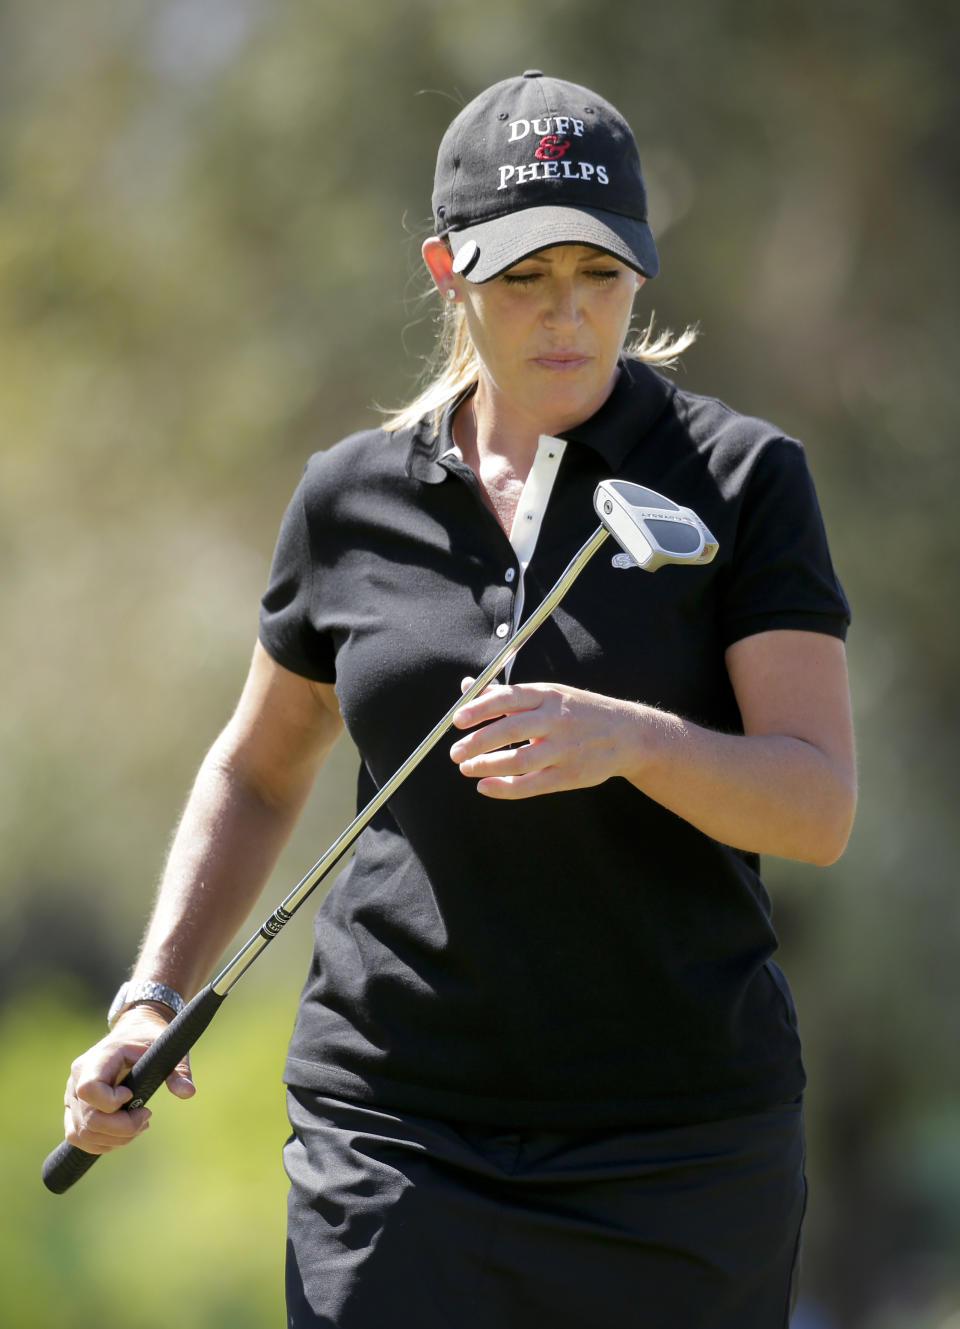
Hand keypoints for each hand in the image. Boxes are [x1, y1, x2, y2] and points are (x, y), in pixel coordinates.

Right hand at [63, 1005, 194, 1154]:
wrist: (134, 1031)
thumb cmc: (150, 1038)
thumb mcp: (166, 1048)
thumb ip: (178, 1070)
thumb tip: (188, 1093)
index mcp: (98, 1058)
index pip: (89, 1089)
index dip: (110, 1102)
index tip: (132, 1096)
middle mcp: (77, 1077)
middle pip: (88, 1118)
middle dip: (122, 1128)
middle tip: (146, 1117)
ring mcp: (72, 1094)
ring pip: (81, 1133)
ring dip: (113, 1139)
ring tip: (138, 1125)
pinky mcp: (74, 1108)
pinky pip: (78, 1136)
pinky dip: (101, 1143)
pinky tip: (124, 1133)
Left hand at [450, 678, 644, 797]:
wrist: (628, 735)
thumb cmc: (578, 712)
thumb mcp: (548, 694)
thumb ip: (506, 694)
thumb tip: (467, 687)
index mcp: (548, 695)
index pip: (508, 698)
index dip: (480, 708)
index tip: (457, 720)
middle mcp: (556, 720)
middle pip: (510, 730)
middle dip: (477, 743)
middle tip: (455, 752)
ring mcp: (564, 749)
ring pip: (519, 760)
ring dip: (487, 766)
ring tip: (467, 769)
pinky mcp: (569, 776)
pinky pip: (532, 785)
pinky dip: (505, 788)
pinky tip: (486, 787)